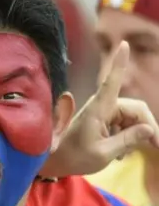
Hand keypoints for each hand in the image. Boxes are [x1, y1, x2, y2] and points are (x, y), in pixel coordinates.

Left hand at [40, 41, 158, 177]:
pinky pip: (125, 124)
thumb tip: (149, 129)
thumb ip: (127, 140)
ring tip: (124, 155)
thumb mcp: (103, 153)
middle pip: (137, 109)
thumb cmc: (75, 157)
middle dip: (146, 127)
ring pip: (133, 118)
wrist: (56, 162)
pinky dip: (127, 137)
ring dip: (134, 135)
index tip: (123, 44)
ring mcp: (104, 113)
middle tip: (155, 146)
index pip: (111, 82)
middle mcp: (103, 106)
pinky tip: (120, 153)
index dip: (119, 64)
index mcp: (98, 109)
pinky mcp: (104, 120)